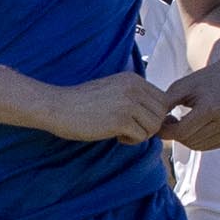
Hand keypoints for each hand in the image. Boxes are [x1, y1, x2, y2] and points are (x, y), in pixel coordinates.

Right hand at [44, 72, 170, 146]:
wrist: (57, 106)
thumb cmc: (81, 101)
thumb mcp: (112, 89)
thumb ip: (134, 95)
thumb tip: (160, 114)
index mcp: (133, 79)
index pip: (162, 100)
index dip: (151, 114)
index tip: (134, 119)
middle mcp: (134, 89)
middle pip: (161, 114)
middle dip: (149, 125)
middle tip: (130, 128)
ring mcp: (128, 104)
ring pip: (154, 126)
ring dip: (141, 134)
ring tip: (122, 132)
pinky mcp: (121, 120)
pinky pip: (141, 136)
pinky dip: (130, 140)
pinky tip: (115, 136)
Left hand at [154, 65, 219, 152]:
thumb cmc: (204, 80)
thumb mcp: (182, 86)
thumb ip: (165, 104)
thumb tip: (150, 124)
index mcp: (211, 108)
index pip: (181, 132)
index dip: (165, 131)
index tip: (157, 124)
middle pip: (188, 140)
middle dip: (174, 134)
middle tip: (169, 121)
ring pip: (197, 146)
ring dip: (185, 138)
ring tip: (180, 122)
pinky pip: (208, 146)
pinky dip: (196, 140)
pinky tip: (193, 126)